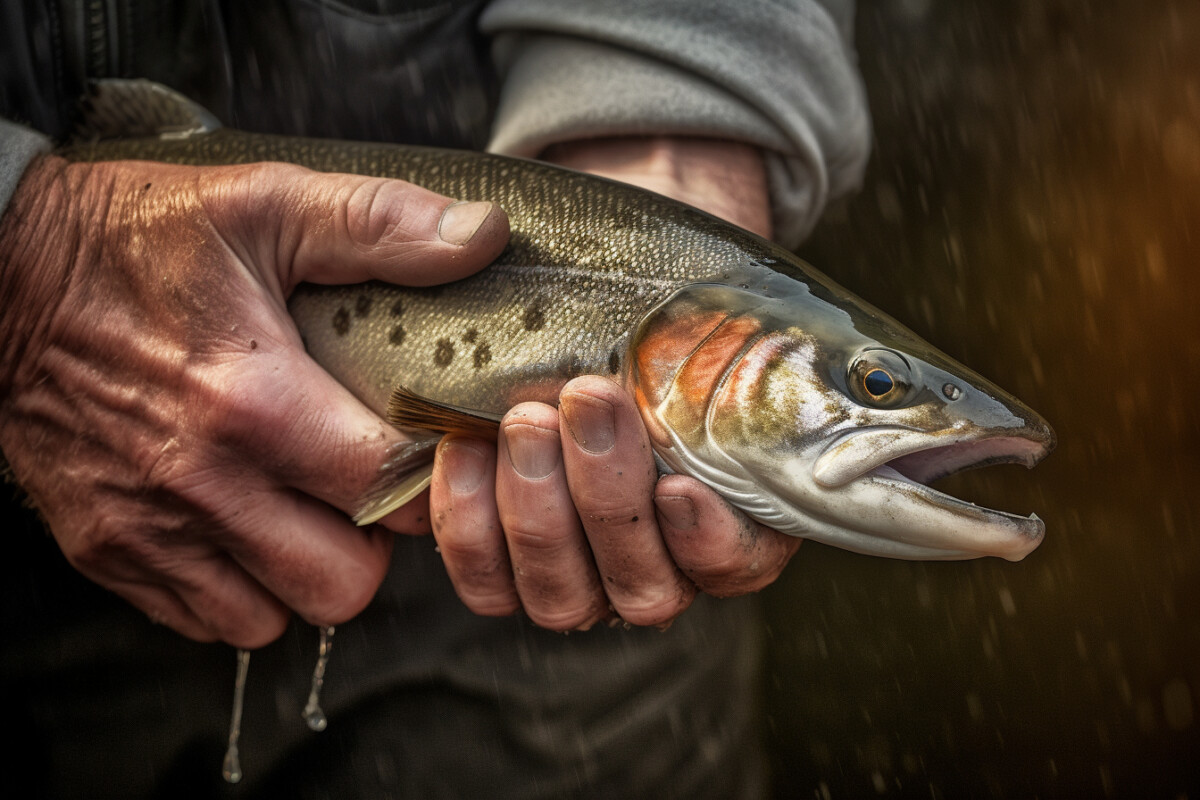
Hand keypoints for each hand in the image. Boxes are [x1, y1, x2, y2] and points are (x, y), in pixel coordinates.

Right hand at [0, 155, 507, 647]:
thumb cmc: (133, 240)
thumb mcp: (261, 206)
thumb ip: (379, 225)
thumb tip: (481, 238)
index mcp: (253, 402)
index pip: (391, 489)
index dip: (429, 473)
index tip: (426, 444)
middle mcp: (202, 483)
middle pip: (345, 582)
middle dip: (374, 542)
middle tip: (365, 482)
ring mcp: (150, 528)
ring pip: (278, 617)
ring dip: (309, 571)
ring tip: (308, 505)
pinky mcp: (109, 551)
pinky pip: (206, 620)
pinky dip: (242, 588)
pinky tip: (246, 523)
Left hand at [424, 136, 800, 630]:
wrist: (601, 290)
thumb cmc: (685, 303)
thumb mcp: (762, 315)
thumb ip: (835, 371)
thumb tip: (981, 427)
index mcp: (737, 514)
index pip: (738, 569)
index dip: (712, 544)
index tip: (684, 482)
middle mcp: (661, 555)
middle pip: (646, 588)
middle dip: (609, 496)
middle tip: (591, 393)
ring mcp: (582, 561)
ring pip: (563, 598)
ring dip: (542, 509)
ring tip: (529, 413)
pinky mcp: (507, 554)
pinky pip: (485, 580)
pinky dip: (470, 521)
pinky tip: (470, 445)